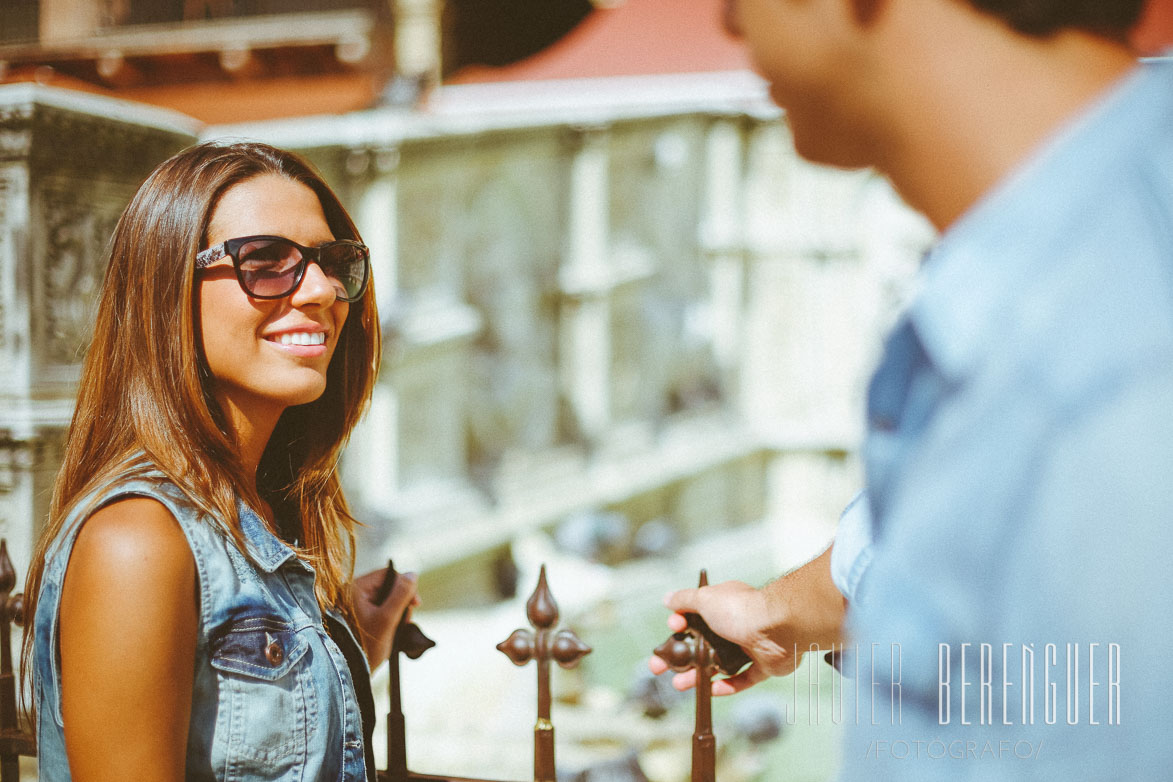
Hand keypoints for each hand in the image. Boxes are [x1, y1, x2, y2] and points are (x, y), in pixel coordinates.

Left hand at [350, 567, 419, 666]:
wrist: (349, 671)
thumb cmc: (366, 646)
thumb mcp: (387, 619)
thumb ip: (401, 595)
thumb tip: (413, 574)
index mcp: (356, 588)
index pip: (388, 575)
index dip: (406, 585)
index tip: (416, 603)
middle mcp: (352, 592)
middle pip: (387, 586)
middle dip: (401, 602)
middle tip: (406, 619)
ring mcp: (354, 604)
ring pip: (385, 598)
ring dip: (397, 611)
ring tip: (399, 628)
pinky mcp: (357, 615)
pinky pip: (379, 608)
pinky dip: (389, 617)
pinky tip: (392, 630)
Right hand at [649, 547, 844, 695]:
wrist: (777, 629)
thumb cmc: (741, 610)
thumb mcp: (705, 598)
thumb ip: (685, 599)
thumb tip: (667, 598)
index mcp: (722, 606)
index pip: (694, 617)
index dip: (679, 625)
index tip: (672, 629)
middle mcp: (735, 624)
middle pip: (701, 644)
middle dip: (678, 657)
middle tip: (658, 668)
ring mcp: (749, 646)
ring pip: (718, 664)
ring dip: (697, 674)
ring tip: (678, 684)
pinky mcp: (762, 665)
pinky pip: (741, 679)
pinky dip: (726, 686)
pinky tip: (710, 690)